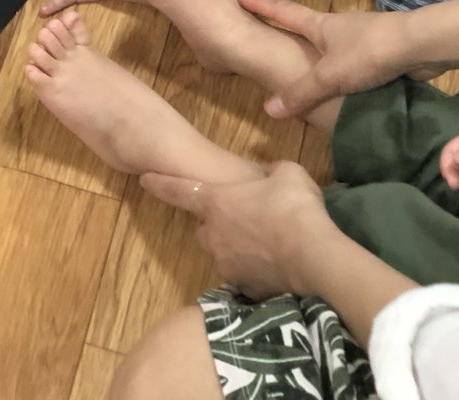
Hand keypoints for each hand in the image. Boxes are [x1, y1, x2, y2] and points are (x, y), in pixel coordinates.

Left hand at [141, 162, 334, 299]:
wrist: (314, 257)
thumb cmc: (294, 208)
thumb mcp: (288, 174)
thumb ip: (273, 172)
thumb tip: (272, 174)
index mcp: (216, 202)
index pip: (177, 190)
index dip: (161, 183)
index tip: (144, 179)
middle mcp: (213, 234)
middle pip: (204, 228)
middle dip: (218, 225)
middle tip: (245, 221)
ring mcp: (226, 263)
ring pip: (223, 254)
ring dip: (237, 250)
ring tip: (267, 248)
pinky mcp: (243, 287)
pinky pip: (244, 277)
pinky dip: (255, 273)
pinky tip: (277, 270)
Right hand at [237, 0, 406, 117]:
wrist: (420, 45)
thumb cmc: (369, 52)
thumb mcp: (329, 76)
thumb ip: (300, 93)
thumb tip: (269, 109)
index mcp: (320, 25)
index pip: (282, 12)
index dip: (260, 5)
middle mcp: (338, 27)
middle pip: (306, 23)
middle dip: (286, 25)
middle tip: (267, 27)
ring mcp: (360, 37)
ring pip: (331, 42)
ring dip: (316, 49)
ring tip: (304, 61)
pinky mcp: (380, 50)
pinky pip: (352, 59)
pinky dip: (342, 66)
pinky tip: (342, 81)